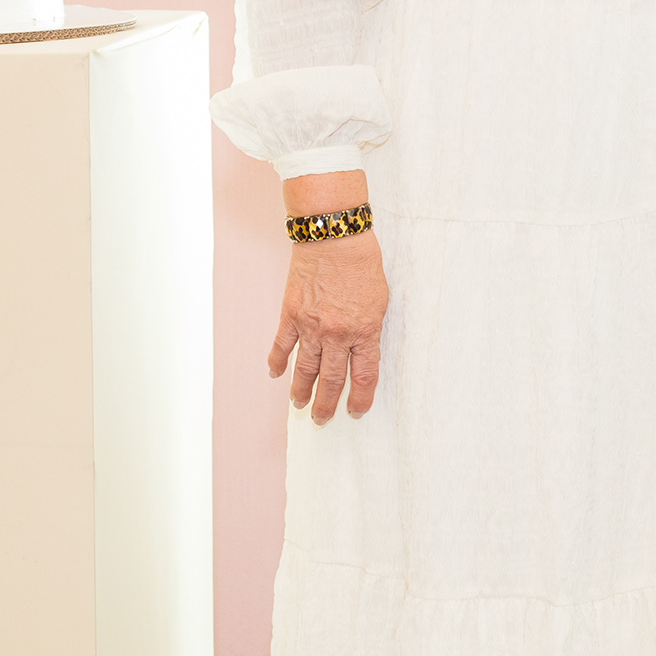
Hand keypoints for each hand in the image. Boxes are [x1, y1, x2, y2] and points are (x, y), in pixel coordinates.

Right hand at [271, 233, 388, 421]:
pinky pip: (282, 344)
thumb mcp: (380, 299)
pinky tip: (276, 374)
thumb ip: (369, 327)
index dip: (361, 398)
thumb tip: (361, 348)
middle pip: (332, 379)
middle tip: (322, 420)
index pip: (364, 376)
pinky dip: (277, 361)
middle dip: (327, 404)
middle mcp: (337, 334)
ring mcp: (311, 326)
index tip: (356, 411)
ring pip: (306, 368)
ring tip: (299, 405)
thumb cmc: (361, 262)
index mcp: (364, 331)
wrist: (333, 236)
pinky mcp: (291, 314)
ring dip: (301, 390)